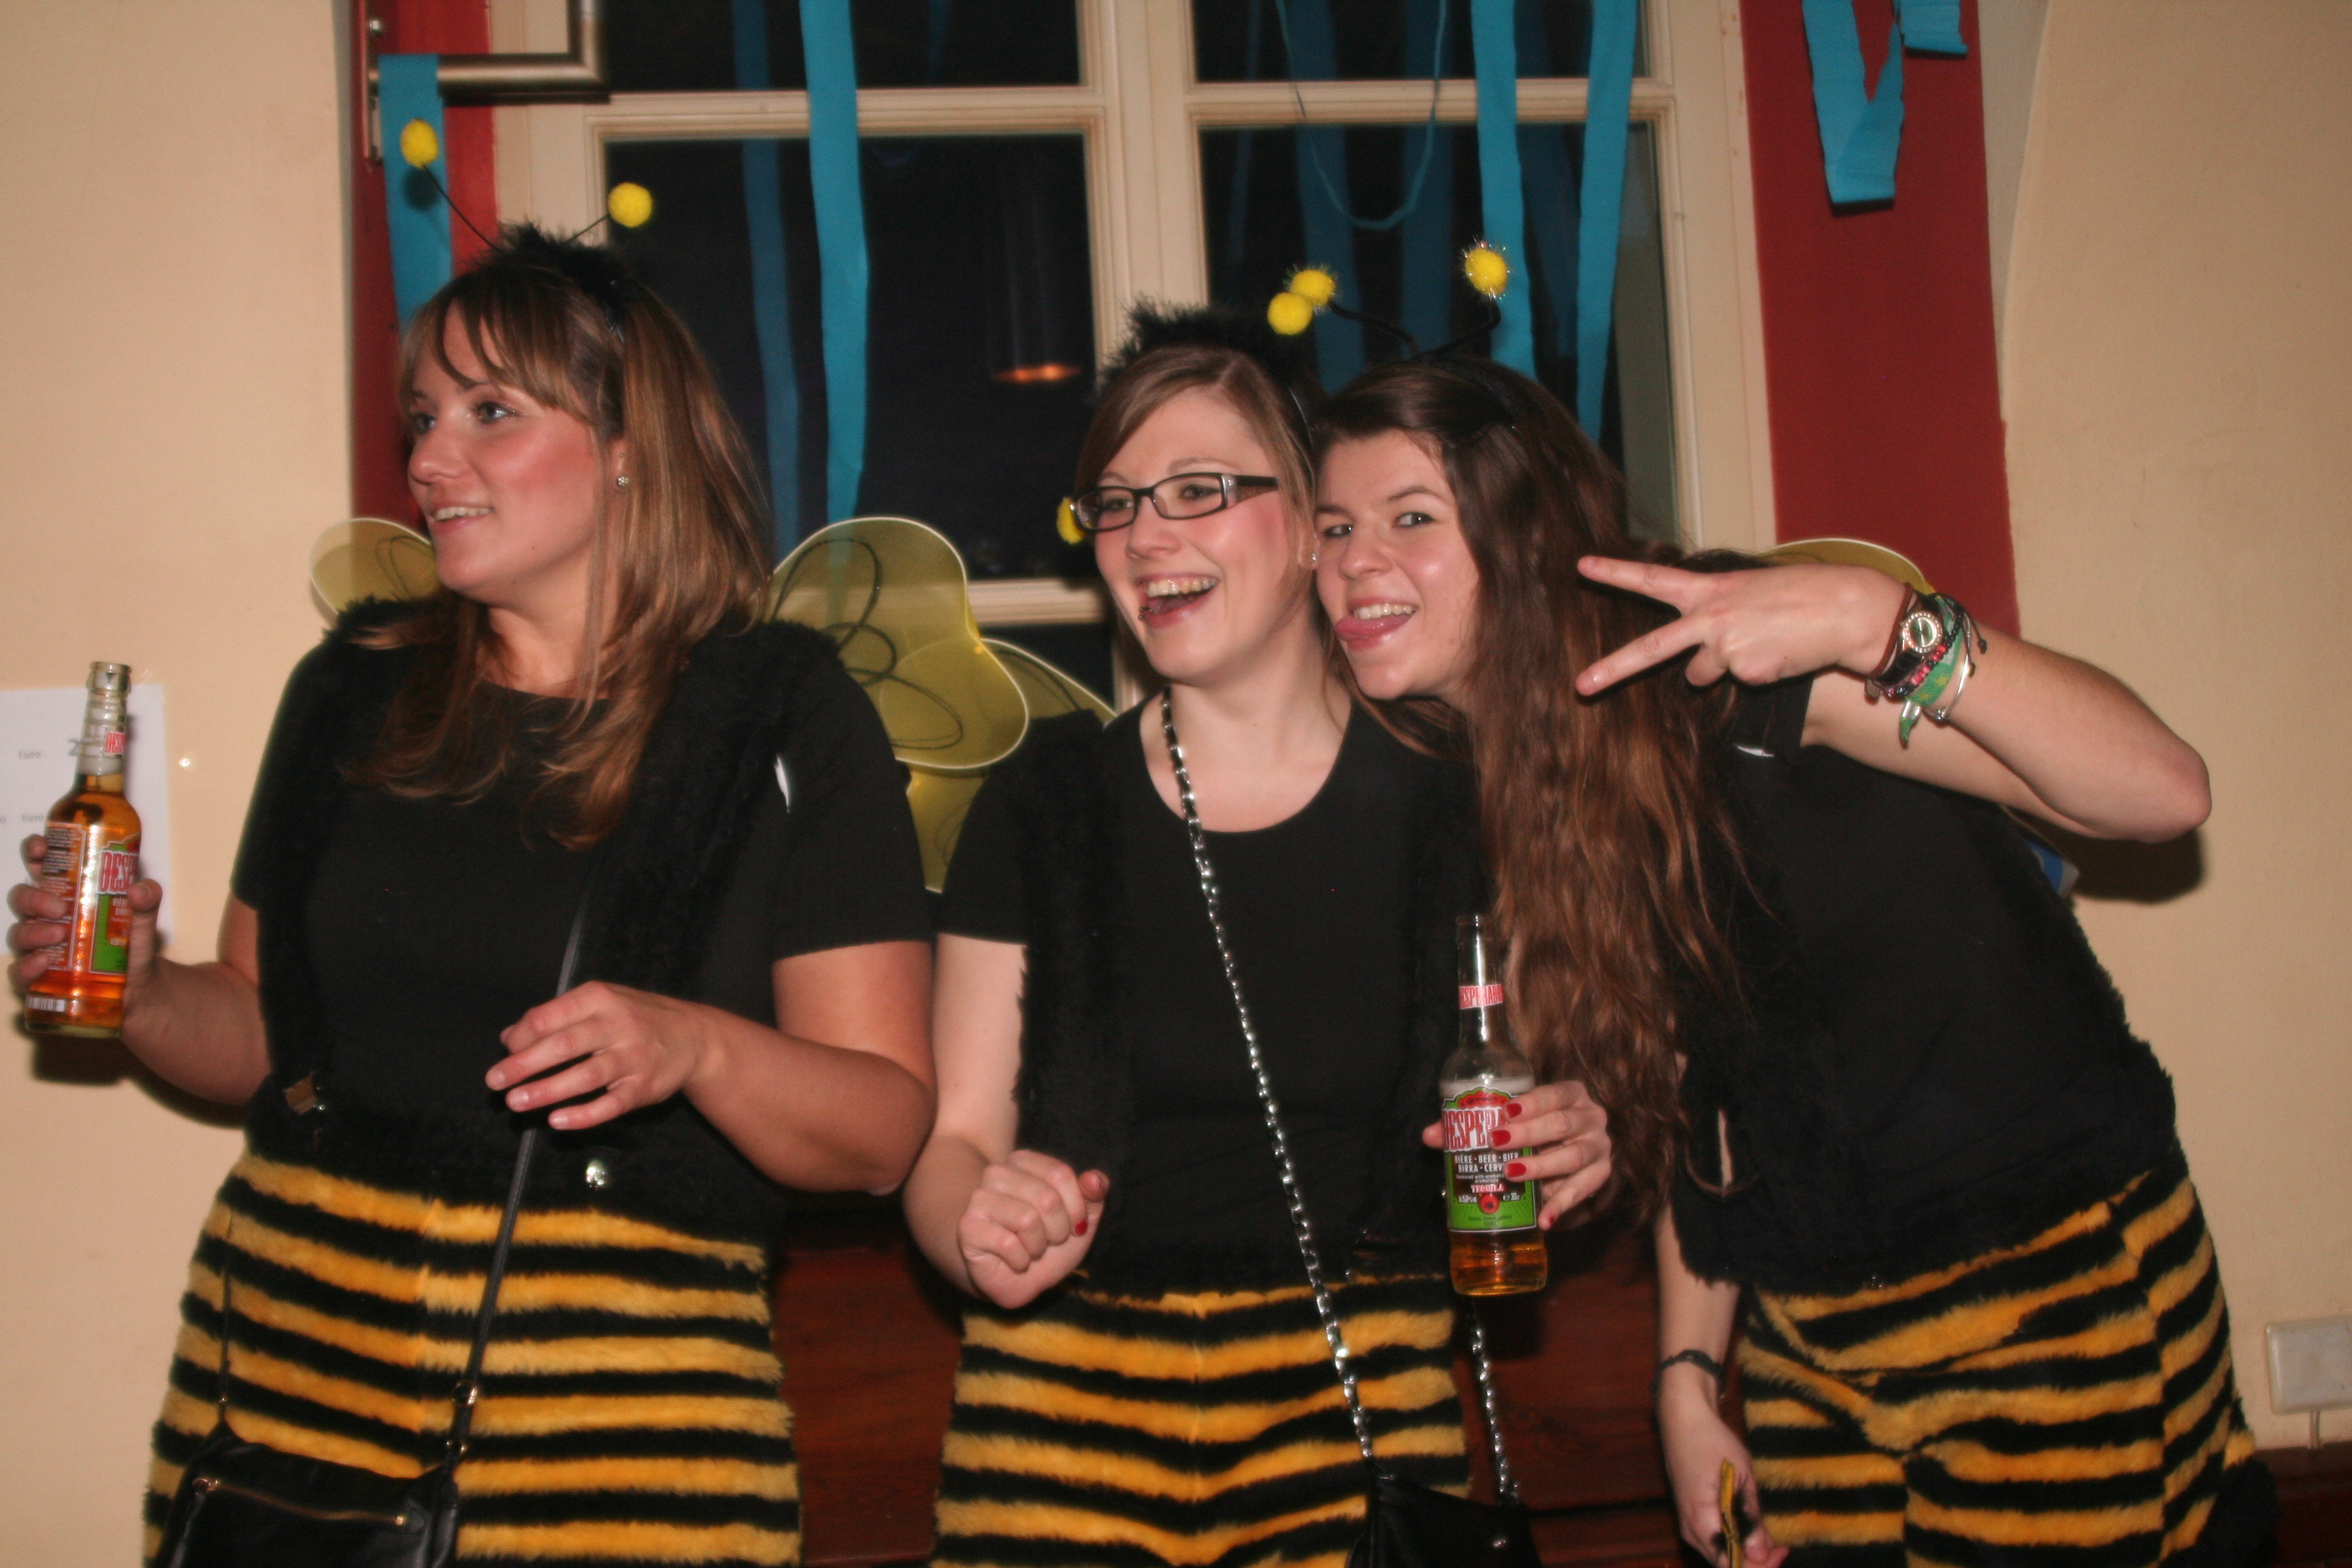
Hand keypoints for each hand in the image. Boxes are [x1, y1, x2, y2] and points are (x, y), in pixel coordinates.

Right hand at [8, 833, 164, 1000]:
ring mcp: (39, 947)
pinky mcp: (39, 978)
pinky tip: (43, 963)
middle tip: (60, 907)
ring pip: (19, 934)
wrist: (140, 989)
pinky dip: (27, 967)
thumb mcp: (144, 921)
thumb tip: (139, 889)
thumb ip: (147, 903)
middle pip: (22, 899)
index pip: (40, 866)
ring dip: (34, 932)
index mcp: (67, 894)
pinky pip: (20, 972)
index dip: (34, 852)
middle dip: (34, 898)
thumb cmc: (133, 946)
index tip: (41, 848)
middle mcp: (46, 918)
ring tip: (60, 934)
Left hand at [490, 980, 716, 1131]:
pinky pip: (611, 1104)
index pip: (550, 1016)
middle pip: (564, 1045)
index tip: (506, 1053)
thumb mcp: (600, 1003)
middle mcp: (618, 1025)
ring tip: (516, 1103)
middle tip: (495, 1083)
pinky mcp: (645, 1087)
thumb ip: (556, 1017)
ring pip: (586, 1076)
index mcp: (600, 998)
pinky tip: (558, 1122)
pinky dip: (584, 1114)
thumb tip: (509, 1037)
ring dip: (548, 1090)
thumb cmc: (636, 1018)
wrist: (695, 1037)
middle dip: (525, 1065)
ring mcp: (633, 1058)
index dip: (522, 1036)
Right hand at [958, 1149, 1108, 1308]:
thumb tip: (1095, 1179)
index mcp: (1023, 1162)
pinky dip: (1021, 1260)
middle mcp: (997, 1173)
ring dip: (1038, 1246)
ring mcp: (979, 1199)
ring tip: (1031, 1250)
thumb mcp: (1081, 1219)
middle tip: (1049, 1241)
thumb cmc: (1048, 1242)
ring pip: (1027, 1220)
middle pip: (1047, 1198)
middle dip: (1058, 1230)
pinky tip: (1014, 1260)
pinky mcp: (969, 1228)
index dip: (1077, 1208)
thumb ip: (1093, 1196)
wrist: (1016, 1278)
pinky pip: (1008, 1244)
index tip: (1075, 1226)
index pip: (1060, 1174)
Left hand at [1421, 1079, 1613, 1228]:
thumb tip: (1429, 1136)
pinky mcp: (1601, 1175)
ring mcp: (1599, 1147)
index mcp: (1571, 1094)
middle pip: (1563, 1124)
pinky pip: (1582, 1192)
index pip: (1556, 1093)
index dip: (1533, 1102)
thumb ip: (1473, 1125)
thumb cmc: (1536, 1129)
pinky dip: (1561, 1206)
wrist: (1572, 1148)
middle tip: (1497, 1142)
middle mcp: (1591, 1117)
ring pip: (1573, 1157)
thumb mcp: (1513, 1121)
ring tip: (1512, 1173)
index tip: (1506, 1112)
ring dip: (1542, 1166)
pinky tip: (1543, 1219)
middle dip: (1529, 1133)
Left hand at [1574, 558, 1907, 695]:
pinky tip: (1780, 653)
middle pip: (1650, 649)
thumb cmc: (1801, 596)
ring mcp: (1726, 646)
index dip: (1615, 573)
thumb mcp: (1749, 590)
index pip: (1653, 579)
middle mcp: (1710, 616)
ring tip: (1764, 641)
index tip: (1582, 566)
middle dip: (1612, 669)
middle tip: (1580, 686)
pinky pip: (1740, 681)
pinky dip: (1758, 673)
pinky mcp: (1747, 671)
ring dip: (1724, 667)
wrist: (1846, 609)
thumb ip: (1715, 614)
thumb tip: (1697, 665)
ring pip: (1702, 674)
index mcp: (1709, 589)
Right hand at [1657, 1377, 1784, 1567]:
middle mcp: (1690, 1530)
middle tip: (1782, 1546)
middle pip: (1725, 1563)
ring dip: (1746, 1552)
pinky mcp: (1691, 1516)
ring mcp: (1688, 1524)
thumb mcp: (1741, 1478)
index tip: (1783, 1550)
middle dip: (1755, 1560)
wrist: (1683, 1418)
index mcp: (1701, 1521)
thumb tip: (1761, 1554)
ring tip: (1771, 1537)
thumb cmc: (1712, 1442)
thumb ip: (1750, 1518)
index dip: (1759, 1564)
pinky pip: (1714, 1541)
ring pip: (1719, 1554)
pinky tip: (1751, 1527)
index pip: (1731, 1564)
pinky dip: (1734, 1540)